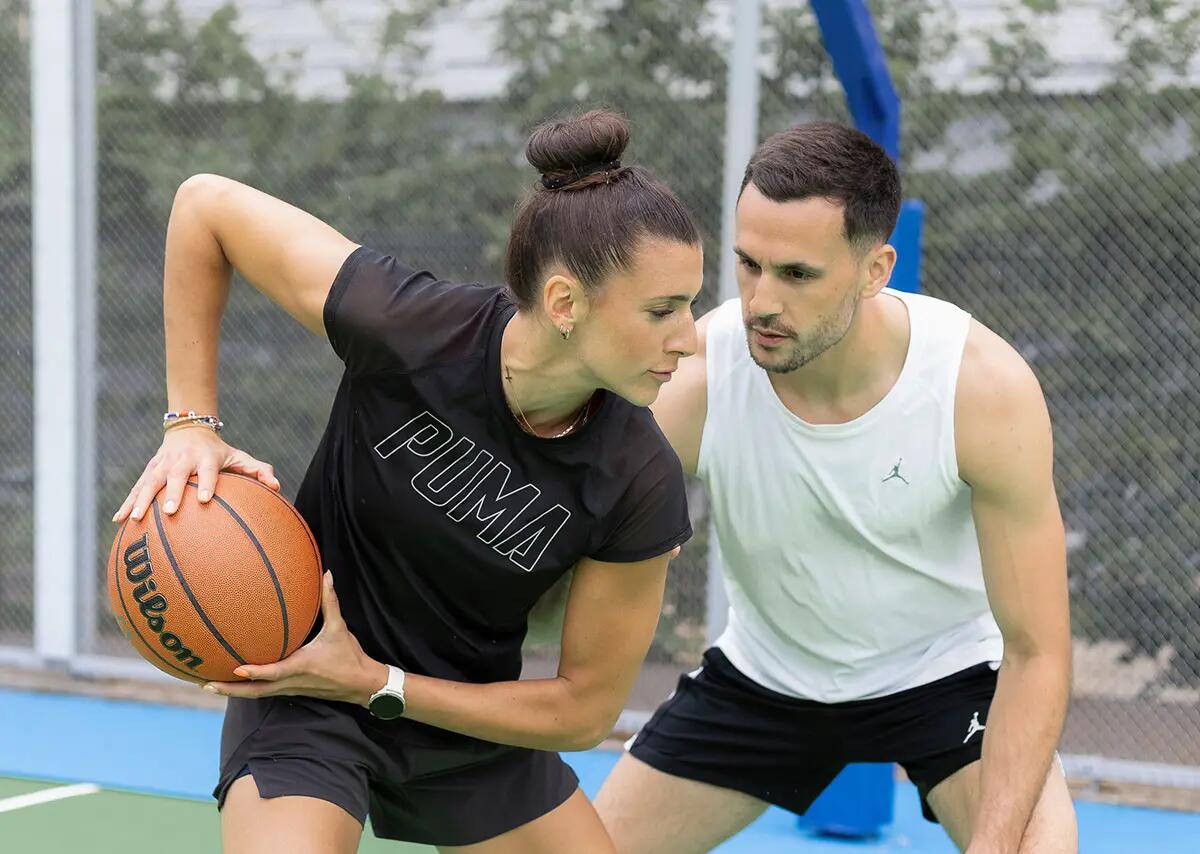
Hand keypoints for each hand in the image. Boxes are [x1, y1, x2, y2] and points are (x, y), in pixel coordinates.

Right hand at [112, 425, 279, 521]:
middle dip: (172, 493)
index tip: (205, 500)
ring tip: (135, 519)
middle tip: (171, 512)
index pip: (207, 470)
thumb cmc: (218, 451)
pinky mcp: (149, 470)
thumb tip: (277, 487)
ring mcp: (162, 464)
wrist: (189, 428)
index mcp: (205, 457)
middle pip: (175, 476)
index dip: (206, 483)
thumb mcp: (239, 456)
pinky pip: (136, 488)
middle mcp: (181, 460)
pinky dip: (127, 503)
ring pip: (149, 482)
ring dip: (141, 500)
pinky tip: (118, 520)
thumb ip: (258, 471)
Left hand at [202, 571, 387, 706]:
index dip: (256, 672)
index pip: (274, 672)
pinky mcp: (292, 690)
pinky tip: (235, 681)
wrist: (361, 685)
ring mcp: (290, 689)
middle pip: (255, 691)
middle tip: (204, 683)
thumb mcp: (340, 628)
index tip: (235, 669)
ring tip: (209, 684)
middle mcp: (292, 681)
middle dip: (229, 689)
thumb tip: (327, 575)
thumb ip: (330, 602)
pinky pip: (264, 691)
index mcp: (301, 666)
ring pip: (256, 694)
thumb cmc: (349, 656)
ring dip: (233, 692)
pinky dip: (247, 688)